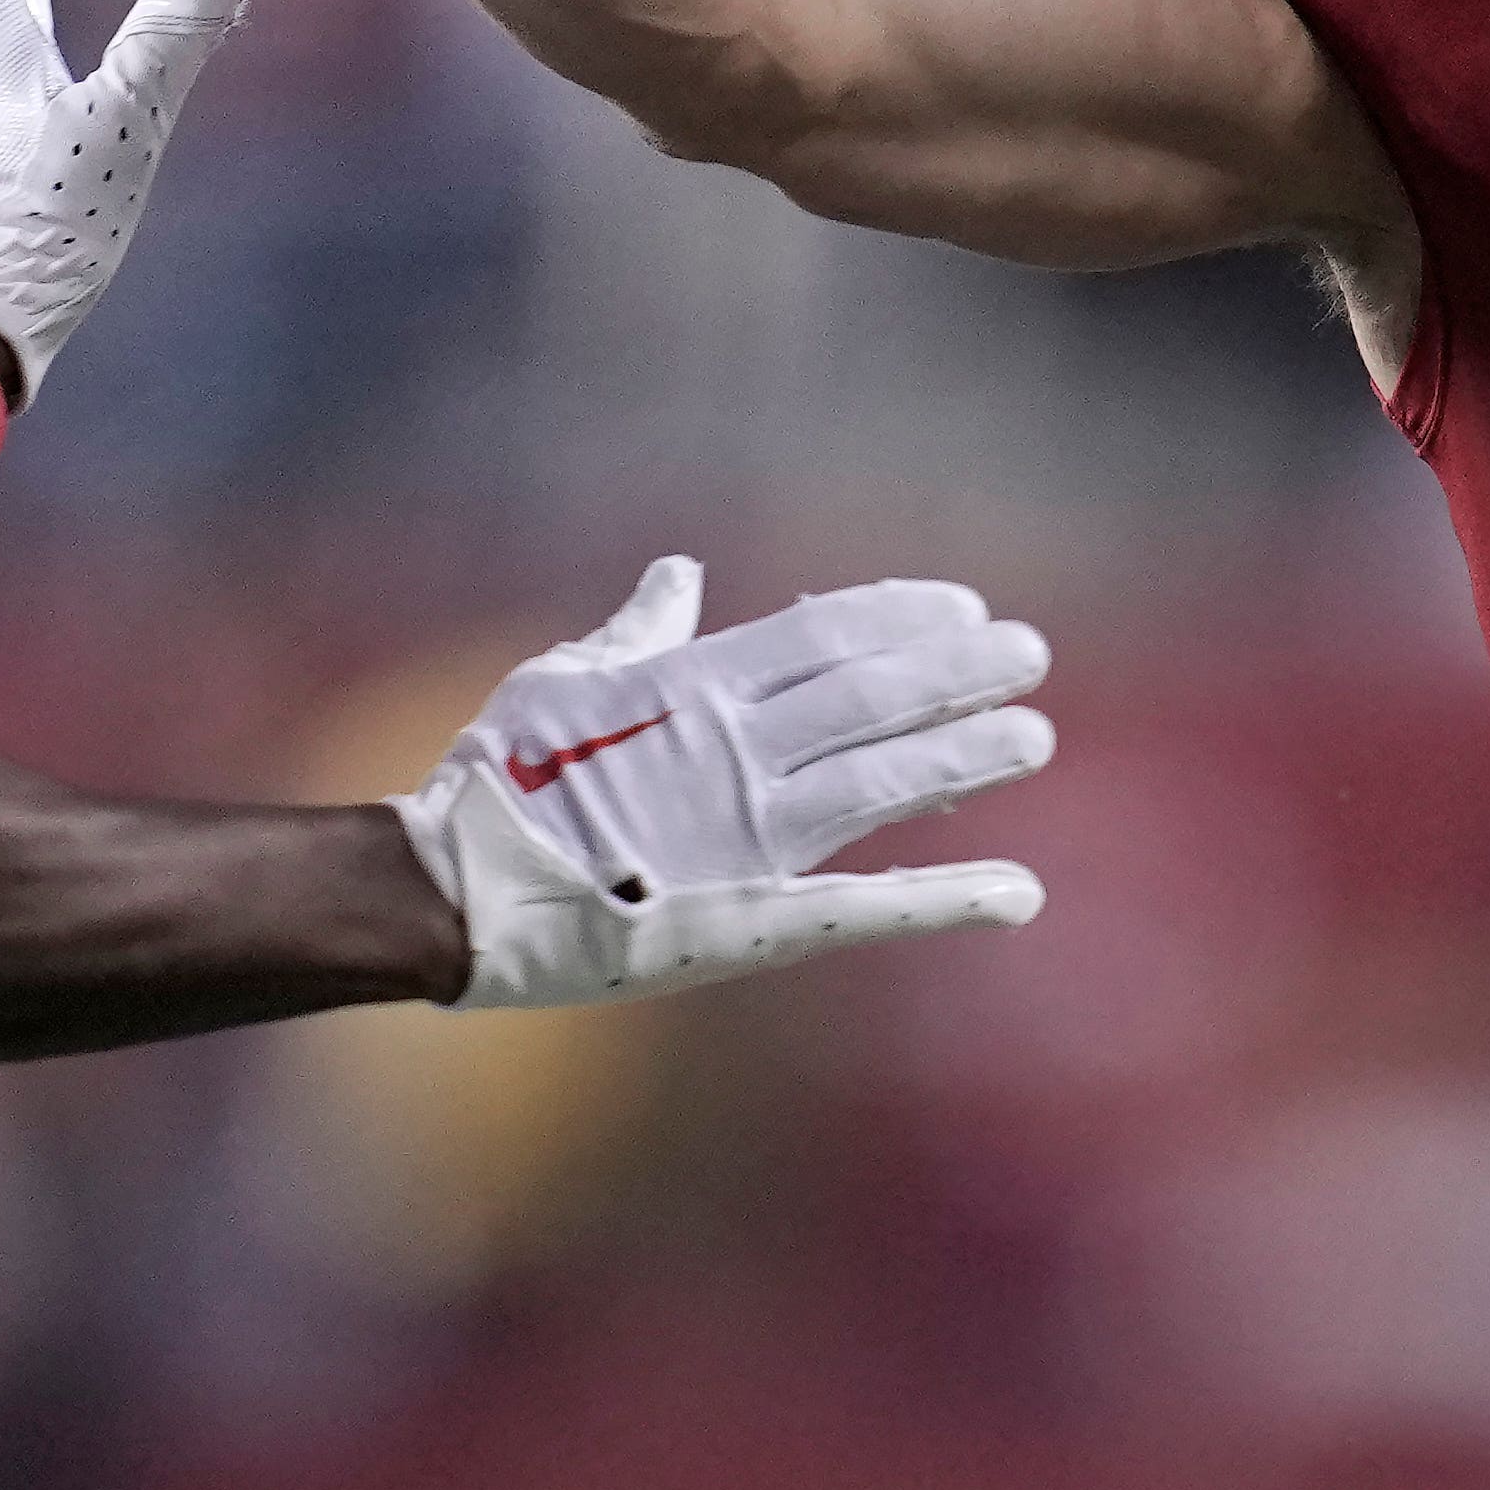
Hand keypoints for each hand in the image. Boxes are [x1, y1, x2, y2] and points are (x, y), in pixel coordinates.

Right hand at [392, 559, 1052, 1009]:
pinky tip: (1018, 893)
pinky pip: (870, 907)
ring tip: (1034, 736)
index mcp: (693, 687)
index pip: (827, 636)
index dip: (903, 619)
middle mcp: (738, 754)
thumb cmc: (495, 779)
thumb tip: (682, 572)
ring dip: (967, 755)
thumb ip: (639, 629)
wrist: (454, 891)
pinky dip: (948, 898)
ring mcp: (752, 837)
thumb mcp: (561, 680)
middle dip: (959, 674)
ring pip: (885, 781)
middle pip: (875, 698)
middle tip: (1032, 654)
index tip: (966, 610)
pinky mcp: (755, 916)